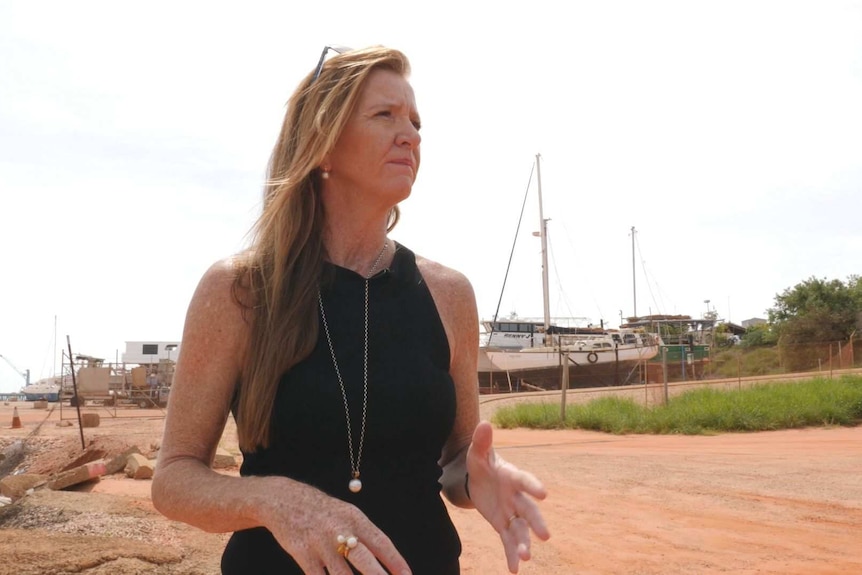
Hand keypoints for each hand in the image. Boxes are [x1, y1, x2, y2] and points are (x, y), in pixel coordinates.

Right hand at [261, 479, 410, 574]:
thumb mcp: (346, 513)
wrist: (283, 500)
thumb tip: (385, 560)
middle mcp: (339, 530)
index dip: (395, 561)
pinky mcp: (302, 554)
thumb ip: (363, 535)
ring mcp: (320, 544)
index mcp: (354, 518)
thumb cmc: (321, 511)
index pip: (380, 542)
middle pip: (363, 559)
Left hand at [466, 421, 549, 572]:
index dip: (533, 485)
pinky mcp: (503, 525)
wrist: (478, 479)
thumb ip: (481, 442)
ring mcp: (511, 512)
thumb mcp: (476, 453)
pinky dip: (511, 554)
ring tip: (526, 557)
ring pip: (520, 530)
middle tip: (545, 535)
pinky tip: (514, 569)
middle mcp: (516, 497)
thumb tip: (484, 423)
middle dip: (536, 522)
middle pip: (528, 511)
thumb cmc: (481, 463)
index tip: (543, 493)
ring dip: (524, 543)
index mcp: (512, 476)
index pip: (524, 480)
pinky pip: (508, 541)